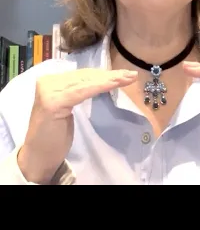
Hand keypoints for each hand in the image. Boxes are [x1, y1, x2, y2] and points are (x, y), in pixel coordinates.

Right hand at [18, 68, 138, 183]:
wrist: (39, 155)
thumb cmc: (55, 133)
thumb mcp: (68, 107)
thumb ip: (77, 91)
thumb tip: (101, 79)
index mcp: (50, 81)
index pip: (82, 75)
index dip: (104, 74)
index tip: (125, 74)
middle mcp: (47, 82)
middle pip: (86, 77)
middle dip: (111, 75)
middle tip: (131, 74)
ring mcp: (49, 91)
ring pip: (87, 82)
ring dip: (110, 79)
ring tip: (129, 78)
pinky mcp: (53, 102)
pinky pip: (83, 91)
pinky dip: (101, 86)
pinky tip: (115, 84)